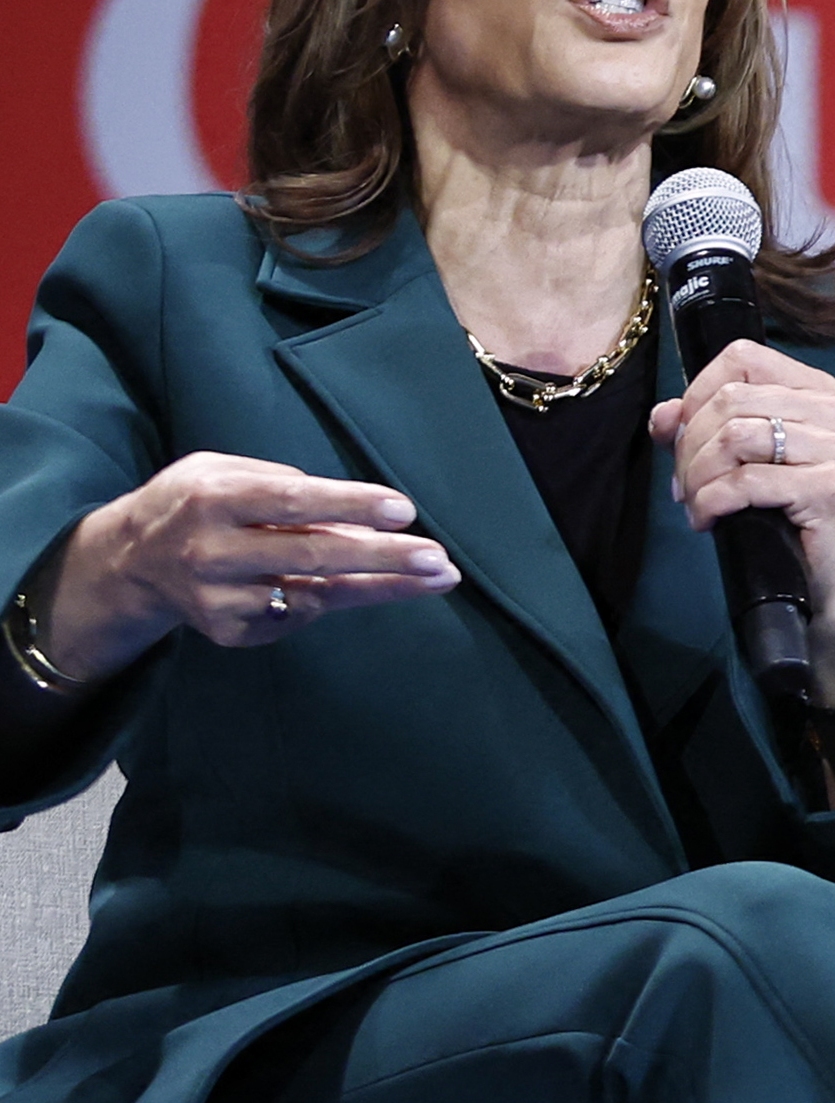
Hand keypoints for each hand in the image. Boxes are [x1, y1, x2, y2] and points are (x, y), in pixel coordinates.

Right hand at [35, 456, 456, 679]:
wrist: (130, 561)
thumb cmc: (195, 503)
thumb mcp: (221, 471)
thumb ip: (284, 484)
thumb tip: (354, 518)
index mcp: (211, 499)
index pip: (291, 500)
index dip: (349, 505)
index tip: (402, 510)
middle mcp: (211, 552)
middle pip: (311, 556)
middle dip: (383, 558)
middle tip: (437, 558)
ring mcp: (218, 598)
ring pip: (315, 594)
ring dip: (382, 585)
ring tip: (437, 576)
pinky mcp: (227, 631)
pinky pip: (298, 614)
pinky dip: (330, 599)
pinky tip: (352, 585)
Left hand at [651, 339, 834, 698]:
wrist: (810, 574)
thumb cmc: (772, 508)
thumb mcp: (730, 456)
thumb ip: (696, 425)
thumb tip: (663, 416)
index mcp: (815, 388)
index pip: (741, 358)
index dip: (696, 393)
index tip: (683, 436)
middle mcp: (834, 409)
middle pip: (731, 400)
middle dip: (690, 446)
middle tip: (683, 485)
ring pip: (735, 437)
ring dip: (697, 477)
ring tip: (694, 503)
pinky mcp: (829, 487)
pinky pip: (748, 480)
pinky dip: (713, 501)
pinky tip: (708, 520)